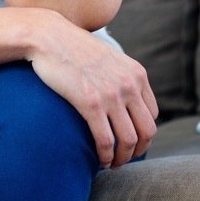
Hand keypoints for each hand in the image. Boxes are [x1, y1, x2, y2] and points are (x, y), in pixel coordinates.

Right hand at [28, 10, 156, 169]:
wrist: (47, 36)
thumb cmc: (72, 47)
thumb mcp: (107, 57)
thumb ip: (120, 75)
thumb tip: (122, 97)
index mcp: (136, 74)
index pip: (152, 115)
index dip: (143, 134)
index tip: (130, 142)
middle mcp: (129, 84)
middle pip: (146, 131)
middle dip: (138, 151)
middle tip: (124, 159)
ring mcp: (111, 94)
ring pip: (128, 140)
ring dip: (122, 158)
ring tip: (112, 164)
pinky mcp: (90, 102)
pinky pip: (106, 140)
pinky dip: (105, 155)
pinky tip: (100, 159)